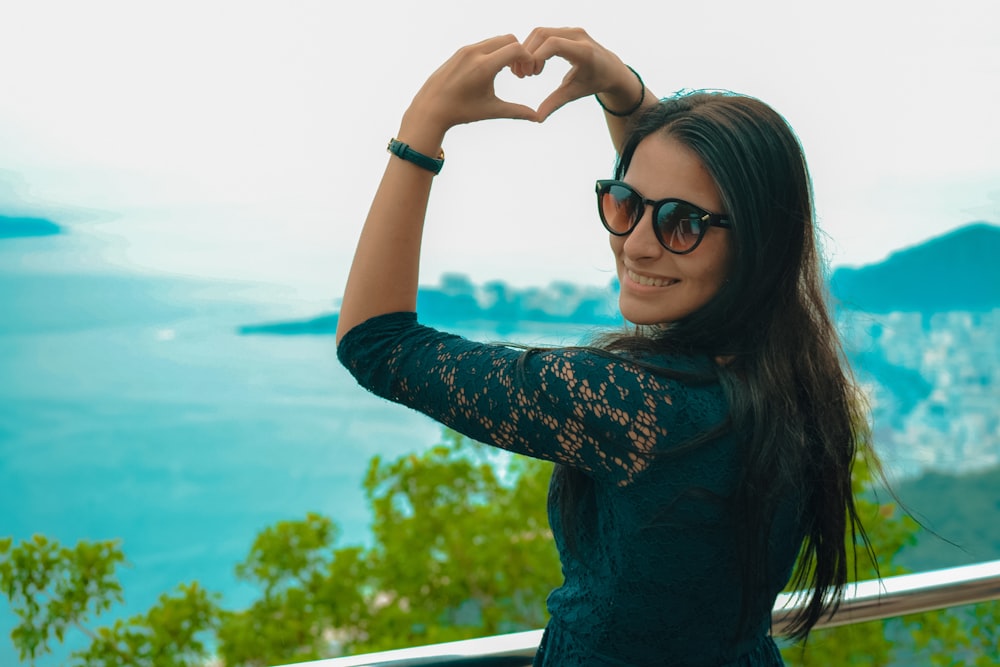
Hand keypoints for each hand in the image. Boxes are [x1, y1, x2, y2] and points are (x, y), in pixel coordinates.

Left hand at [403, 34, 541, 139]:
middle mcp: (475, 53)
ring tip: (508, 72)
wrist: (431, 108)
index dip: (528, 59)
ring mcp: (466, 50)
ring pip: (496, 40)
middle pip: (509, 39)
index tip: (528, 74)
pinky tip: (493, 70)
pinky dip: (494, 52)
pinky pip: (484, 44)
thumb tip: (537, 118)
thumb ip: (516, 111)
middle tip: (520, 72)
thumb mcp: (491, 110)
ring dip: (506, 51)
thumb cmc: (462, 111)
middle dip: (519, 53)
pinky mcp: (460, 51)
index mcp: (484, 67)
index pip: (516, 49)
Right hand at [514, 27, 640, 120]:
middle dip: (527, 53)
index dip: (536, 57)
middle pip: (542, 34)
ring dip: (528, 49)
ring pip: (540, 32)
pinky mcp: (566, 30)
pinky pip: (544, 33)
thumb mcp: (574, 93)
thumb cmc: (593, 83)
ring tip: (527, 71)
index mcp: (583, 51)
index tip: (531, 75)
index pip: (553, 44)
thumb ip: (555, 103)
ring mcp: (572, 30)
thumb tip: (537, 119)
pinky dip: (533, 46)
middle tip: (523, 75)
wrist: (610, 69)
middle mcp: (578, 35)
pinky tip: (532, 64)